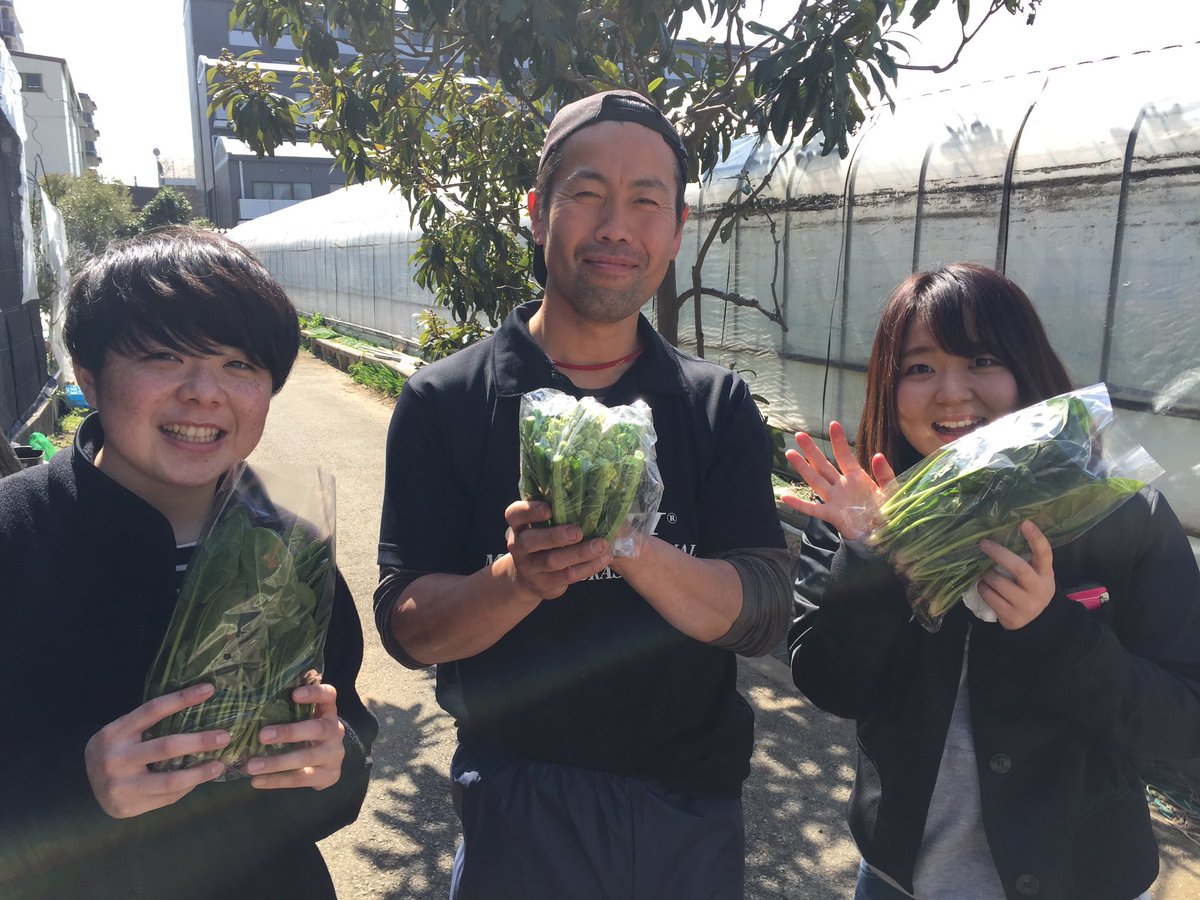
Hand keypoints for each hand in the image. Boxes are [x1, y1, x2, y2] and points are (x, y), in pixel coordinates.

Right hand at [85, 683, 226, 818]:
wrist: (83, 786)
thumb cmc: (115, 752)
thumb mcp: (123, 733)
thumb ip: (150, 726)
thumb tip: (199, 711)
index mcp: (114, 732)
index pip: (153, 710)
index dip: (183, 698)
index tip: (209, 690)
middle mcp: (115, 759)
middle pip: (167, 747)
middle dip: (200, 741)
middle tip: (225, 736)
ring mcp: (120, 786)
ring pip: (171, 780)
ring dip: (200, 772)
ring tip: (219, 765)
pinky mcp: (127, 807)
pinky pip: (166, 797)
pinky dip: (185, 788)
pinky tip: (198, 781)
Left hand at [244, 680, 344, 790]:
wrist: (329, 762)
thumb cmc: (307, 733)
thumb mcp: (304, 717)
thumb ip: (290, 705)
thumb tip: (267, 683)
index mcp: (328, 711)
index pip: (328, 695)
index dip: (314, 693)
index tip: (295, 694)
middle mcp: (334, 730)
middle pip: (316, 729)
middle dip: (289, 732)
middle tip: (263, 735)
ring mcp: (334, 754)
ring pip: (306, 758)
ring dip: (277, 762)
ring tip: (251, 766)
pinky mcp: (328, 775)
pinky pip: (301, 779)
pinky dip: (277, 780)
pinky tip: (257, 781)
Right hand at [504, 499, 611, 599]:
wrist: (528, 578)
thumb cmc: (542, 541)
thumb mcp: (540, 526)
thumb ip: (555, 512)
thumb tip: (589, 492)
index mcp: (517, 525)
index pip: (514, 514)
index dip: (530, 510)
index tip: (549, 509)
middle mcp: (519, 545)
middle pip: (532, 541)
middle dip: (556, 536)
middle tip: (578, 532)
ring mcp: (529, 567)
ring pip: (552, 561)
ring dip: (579, 553)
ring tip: (601, 545)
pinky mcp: (544, 584)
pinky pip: (567, 576)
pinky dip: (587, 567)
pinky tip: (603, 559)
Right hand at [782, 421, 895, 539]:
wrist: (883, 534)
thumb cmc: (887, 511)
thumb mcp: (890, 490)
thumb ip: (885, 473)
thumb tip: (878, 455)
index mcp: (857, 477)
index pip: (845, 456)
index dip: (839, 441)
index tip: (834, 424)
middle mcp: (841, 485)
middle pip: (823, 464)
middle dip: (811, 450)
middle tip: (800, 435)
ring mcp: (834, 499)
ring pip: (815, 480)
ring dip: (802, 468)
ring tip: (790, 454)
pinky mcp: (831, 514)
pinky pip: (812, 508)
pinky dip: (799, 504)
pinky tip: (784, 497)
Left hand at [977, 520, 1055, 629]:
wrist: (1036, 622)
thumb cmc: (1031, 589)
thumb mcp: (1036, 575)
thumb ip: (1026, 560)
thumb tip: (999, 535)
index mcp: (1046, 574)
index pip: (1045, 554)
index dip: (1036, 538)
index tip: (1024, 523)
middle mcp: (1039, 589)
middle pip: (1019, 569)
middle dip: (999, 554)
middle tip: (984, 544)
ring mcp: (1026, 605)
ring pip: (1000, 583)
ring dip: (987, 575)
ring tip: (984, 572)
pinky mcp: (1012, 617)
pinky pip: (991, 598)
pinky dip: (983, 589)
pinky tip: (983, 586)